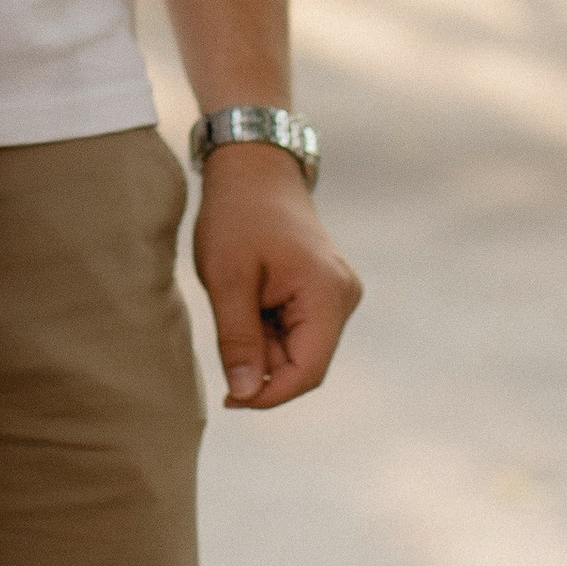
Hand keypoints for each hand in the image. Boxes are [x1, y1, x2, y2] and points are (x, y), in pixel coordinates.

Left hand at [192, 143, 362, 409]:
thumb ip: (238, 339)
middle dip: (262, 364)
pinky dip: (268, 327)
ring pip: (298, 347)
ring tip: (235, 302)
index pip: (307, 372)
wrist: (252, 165)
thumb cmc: (237, 214)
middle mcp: (342, 298)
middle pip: (304, 363)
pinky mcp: (322, 289)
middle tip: (224, 337)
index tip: (231, 400)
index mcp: (327, 296)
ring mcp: (335, 293)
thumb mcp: (228, 278)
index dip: (269, 396)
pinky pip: (297, 328)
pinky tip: (247, 299)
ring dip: (262, 343)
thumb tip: (245, 395)